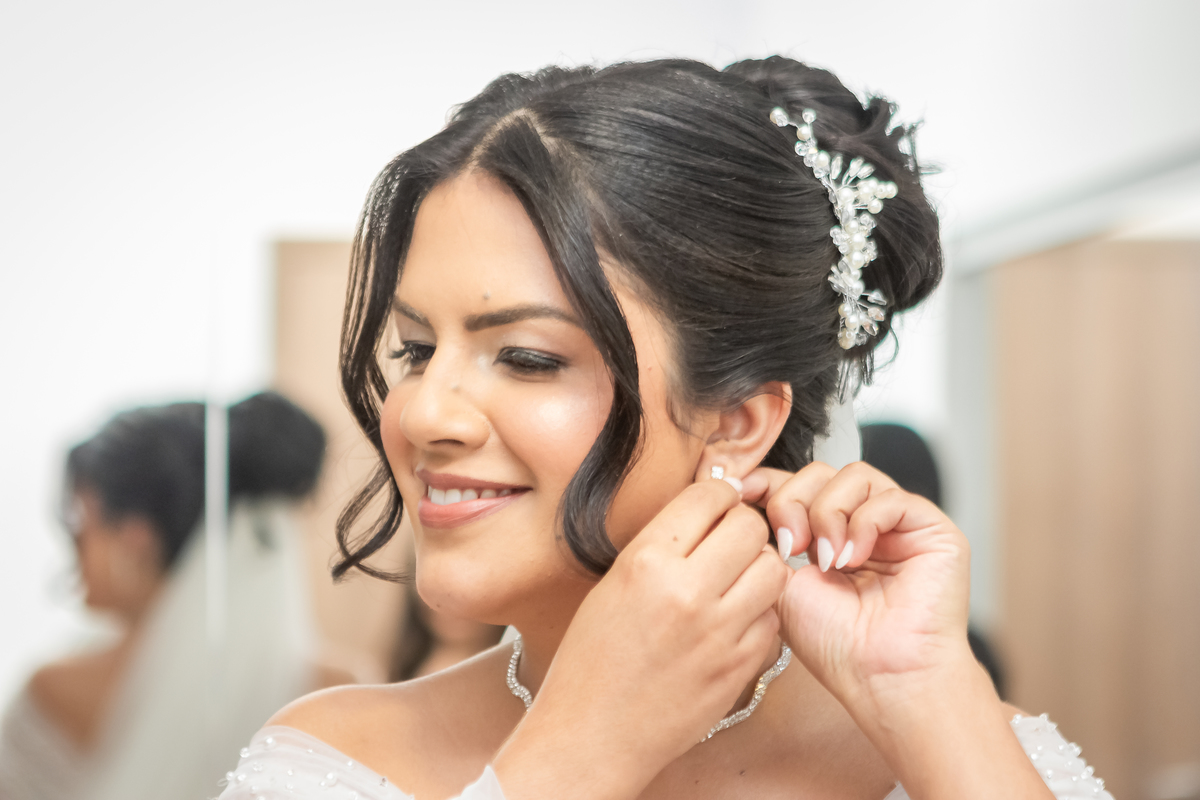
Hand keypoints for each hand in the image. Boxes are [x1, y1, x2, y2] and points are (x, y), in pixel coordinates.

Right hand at [493, 477, 788, 799]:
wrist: (592, 735)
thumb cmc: (592, 662)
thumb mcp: (613, 584)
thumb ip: (661, 545)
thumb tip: (706, 510)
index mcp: (645, 562)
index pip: (708, 496)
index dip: (718, 495)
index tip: (717, 503)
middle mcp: (686, 592)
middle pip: (750, 527)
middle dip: (743, 527)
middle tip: (729, 541)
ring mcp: (718, 633)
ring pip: (774, 570)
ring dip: (759, 567)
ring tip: (736, 579)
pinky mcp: (740, 668)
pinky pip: (773, 619)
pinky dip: (760, 613)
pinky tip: (733, 620)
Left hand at [743, 462, 1053, 799]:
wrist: (881, 678)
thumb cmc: (835, 643)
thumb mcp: (779, 585)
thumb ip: (765, 542)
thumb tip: (738, 499)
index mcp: (829, 534)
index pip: (796, 485)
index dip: (766, 482)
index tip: (736, 492)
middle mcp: (864, 523)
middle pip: (820, 472)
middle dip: (794, 501)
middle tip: (790, 546)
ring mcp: (899, 524)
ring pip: (854, 476)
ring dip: (828, 513)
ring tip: (825, 559)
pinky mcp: (932, 528)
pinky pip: (890, 496)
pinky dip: (863, 523)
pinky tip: (852, 559)